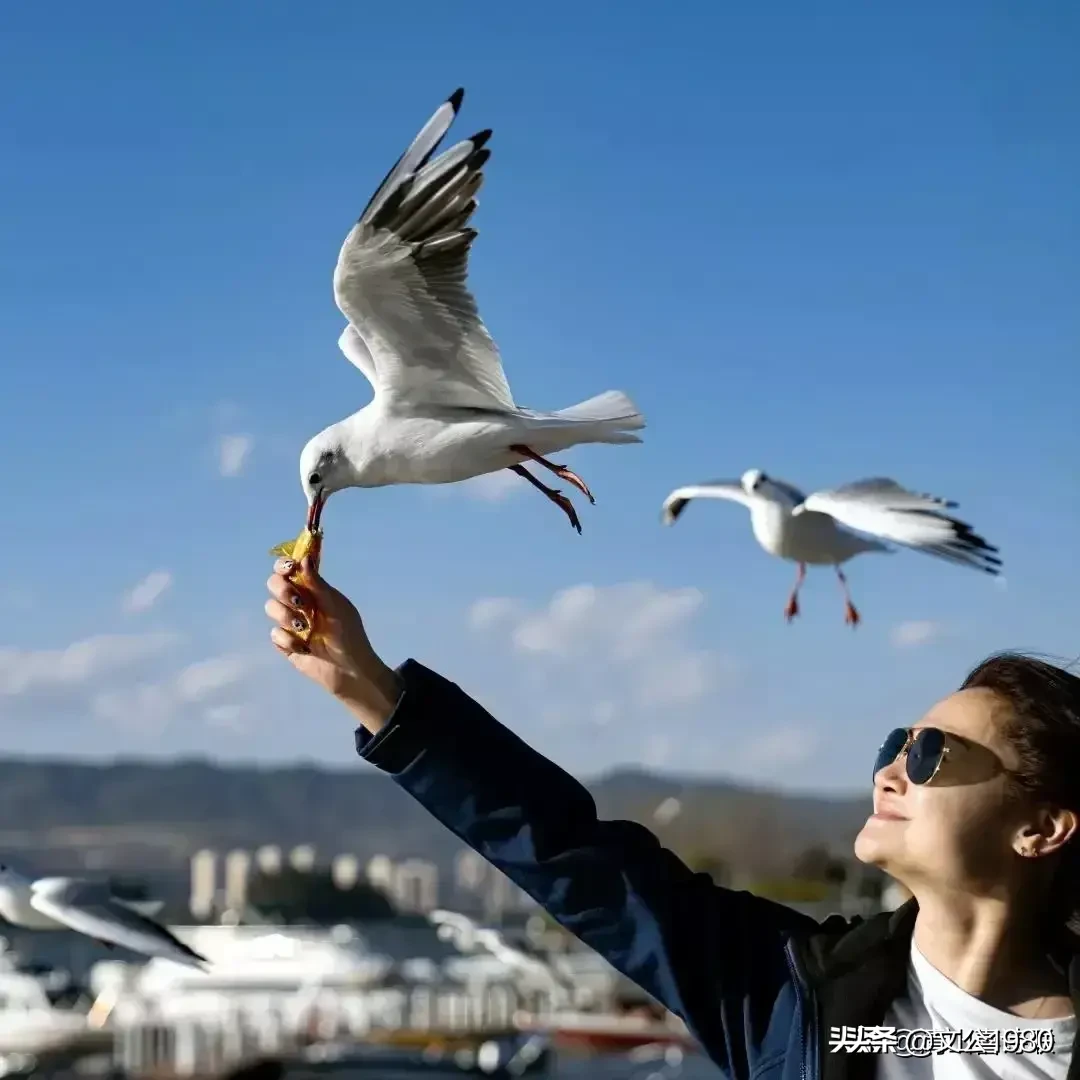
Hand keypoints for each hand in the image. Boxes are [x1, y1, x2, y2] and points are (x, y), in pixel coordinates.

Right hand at [265, 556, 400, 733]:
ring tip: (304, 628)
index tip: (289, 568)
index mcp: (313, 590)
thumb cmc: (349, 635)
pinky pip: (275, 634)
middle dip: (282, 590)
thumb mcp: (336, 606)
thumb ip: (318, 584)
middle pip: (274, 584)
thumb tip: (304, 558)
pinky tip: (304, 648)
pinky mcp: (286, 643)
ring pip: (271, 608)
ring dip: (286, 616)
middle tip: (299, 602)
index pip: (290, 569)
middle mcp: (299, 603)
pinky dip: (288, 640)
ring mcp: (291, 623)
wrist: (349, 670)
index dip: (284, 565)